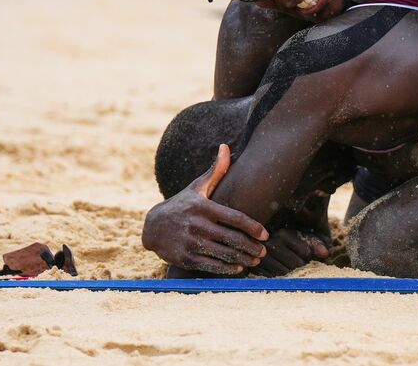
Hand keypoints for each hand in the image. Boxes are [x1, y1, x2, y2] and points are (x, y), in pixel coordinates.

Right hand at [141, 144, 269, 274]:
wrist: (152, 226)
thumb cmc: (181, 205)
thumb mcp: (196, 188)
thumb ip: (215, 171)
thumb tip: (226, 147)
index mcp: (203, 207)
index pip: (234, 218)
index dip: (253, 227)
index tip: (265, 234)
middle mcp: (197, 225)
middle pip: (232, 239)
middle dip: (251, 247)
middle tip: (263, 251)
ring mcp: (191, 242)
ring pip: (224, 254)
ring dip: (243, 259)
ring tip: (255, 260)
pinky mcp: (185, 258)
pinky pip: (211, 266)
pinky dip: (227, 269)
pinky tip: (238, 268)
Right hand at [250, 227, 328, 276]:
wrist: (264, 244)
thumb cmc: (289, 242)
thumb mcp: (302, 238)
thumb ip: (315, 244)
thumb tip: (325, 254)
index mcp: (284, 234)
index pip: (306, 253)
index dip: (309, 257)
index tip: (305, 255)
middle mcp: (271, 243)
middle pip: (296, 264)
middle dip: (301, 266)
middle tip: (298, 264)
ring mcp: (261, 257)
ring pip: (285, 273)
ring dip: (291, 274)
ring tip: (289, 267)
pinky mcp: (256, 268)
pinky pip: (273, 279)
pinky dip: (279, 279)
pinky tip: (279, 272)